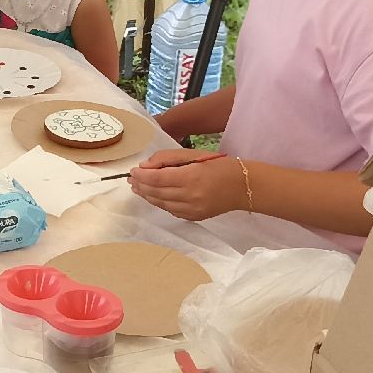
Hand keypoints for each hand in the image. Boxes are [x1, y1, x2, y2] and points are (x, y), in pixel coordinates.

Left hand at [128, 150, 245, 220]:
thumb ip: (167, 158)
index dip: (141, 175)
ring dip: (147, 195)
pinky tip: (154, 196)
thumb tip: (145, 167)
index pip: (157, 178)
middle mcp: (189, 195)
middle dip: (141, 185)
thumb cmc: (217, 165)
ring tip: (138, 188)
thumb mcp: (193, 155)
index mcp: (190, 177)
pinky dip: (160, 202)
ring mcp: (191, 209)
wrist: (241, 186)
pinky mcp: (193, 217)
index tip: (133, 171)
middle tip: (131, 179)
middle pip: (156, 192)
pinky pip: (170, 210)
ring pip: (161, 203)